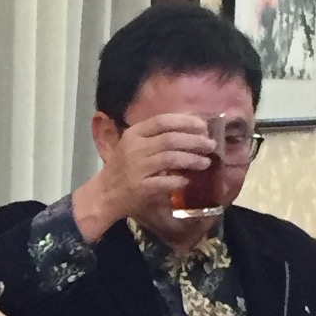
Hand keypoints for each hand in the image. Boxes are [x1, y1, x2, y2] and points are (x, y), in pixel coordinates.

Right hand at [73, 112, 220, 236]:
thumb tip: (190, 130)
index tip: (203, 126)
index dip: (186, 122)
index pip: (163, 121)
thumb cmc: (123, 167)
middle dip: (195, 141)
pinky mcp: (140, 188)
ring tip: (206, 162)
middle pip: (171, 139)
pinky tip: (187, 181)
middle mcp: (134, 148)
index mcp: (134, 134)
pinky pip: (166, 182)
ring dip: (192, 160)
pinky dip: (179, 181)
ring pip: (171, 159)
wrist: (105, 194)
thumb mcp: (134, 145)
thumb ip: (156, 136)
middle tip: (210, 145)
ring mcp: (137, 168)